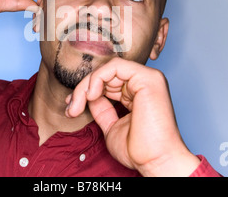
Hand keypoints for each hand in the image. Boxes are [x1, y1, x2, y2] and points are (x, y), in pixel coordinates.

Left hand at [65, 57, 200, 176]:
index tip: (72, 108)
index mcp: (138, 93)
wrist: (155, 162)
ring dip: (86, 85)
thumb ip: (102, 108)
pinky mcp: (148, 78)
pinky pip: (115, 66)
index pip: (108, 82)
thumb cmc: (139, 150)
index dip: (86, 91)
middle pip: (105, 74)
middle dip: (82, 89)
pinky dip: (98, 78)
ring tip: (78, 105)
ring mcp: (147, 78)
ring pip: (107, 69)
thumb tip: (87, 96)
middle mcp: (143, 83)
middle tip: (72, 108)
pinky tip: (91, 95)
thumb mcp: (111, 125)